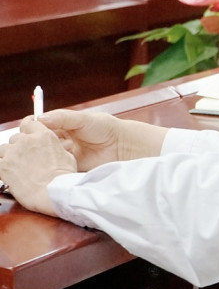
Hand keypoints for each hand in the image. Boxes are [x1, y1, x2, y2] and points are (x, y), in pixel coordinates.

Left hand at [0, 118, 75, 215]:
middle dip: (19, 147)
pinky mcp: (4, 166)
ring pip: (4, 149)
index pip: (30, 124)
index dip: (28, 128)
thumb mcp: (68, 158)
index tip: (26, 131)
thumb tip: (58, 148)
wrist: (52, 194)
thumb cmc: (62, 180)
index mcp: (44, 136)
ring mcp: (13, 153)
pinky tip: (8, 174)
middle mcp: (27, 141)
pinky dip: (2, 168)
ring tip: (17, 168)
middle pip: (16, 138)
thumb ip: (58, 148)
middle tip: (25, 159)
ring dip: (8, 156)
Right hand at [39, 109, 167, 169]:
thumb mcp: (83, 119)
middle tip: (28, 148)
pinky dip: (51, 169)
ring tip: (35, 159)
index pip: (38, 127)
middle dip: (32, 146)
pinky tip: (47, 169)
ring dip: (40, 158)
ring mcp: (64, 156)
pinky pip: (56, 170)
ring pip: (44, 158)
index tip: (25, 133)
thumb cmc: (105, 128)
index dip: (30, 130)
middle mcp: (60, 141)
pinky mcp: (70, 169)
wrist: (123, 146)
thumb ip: (62, 117)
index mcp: (61, 126)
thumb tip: (39, 119)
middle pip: (38, 144)